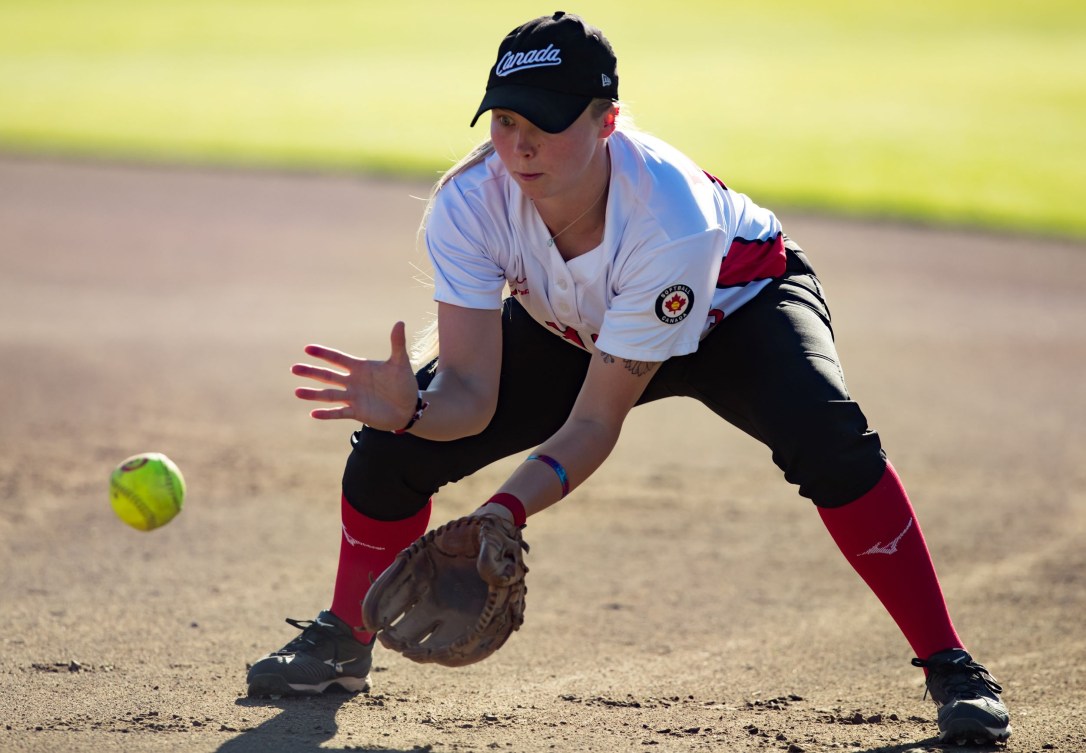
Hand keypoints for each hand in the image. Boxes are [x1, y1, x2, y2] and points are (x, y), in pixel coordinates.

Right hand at [292, 321, 418, 428]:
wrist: (409, 408)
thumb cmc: (404, 383)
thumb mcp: (400, 363)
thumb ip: (397, 344)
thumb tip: (400, 322)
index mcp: (360, 368)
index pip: (338, 359)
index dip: (324, 354)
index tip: (308, 348)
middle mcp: (353, 382)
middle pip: (328, 376)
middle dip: (311, 372)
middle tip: (294, 368)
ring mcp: (353, 397)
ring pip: (329, 395)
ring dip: (314, 393)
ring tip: (297, 392)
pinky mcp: (357, 412)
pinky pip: (339, 413)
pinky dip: (327, 413)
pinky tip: (313, 413)